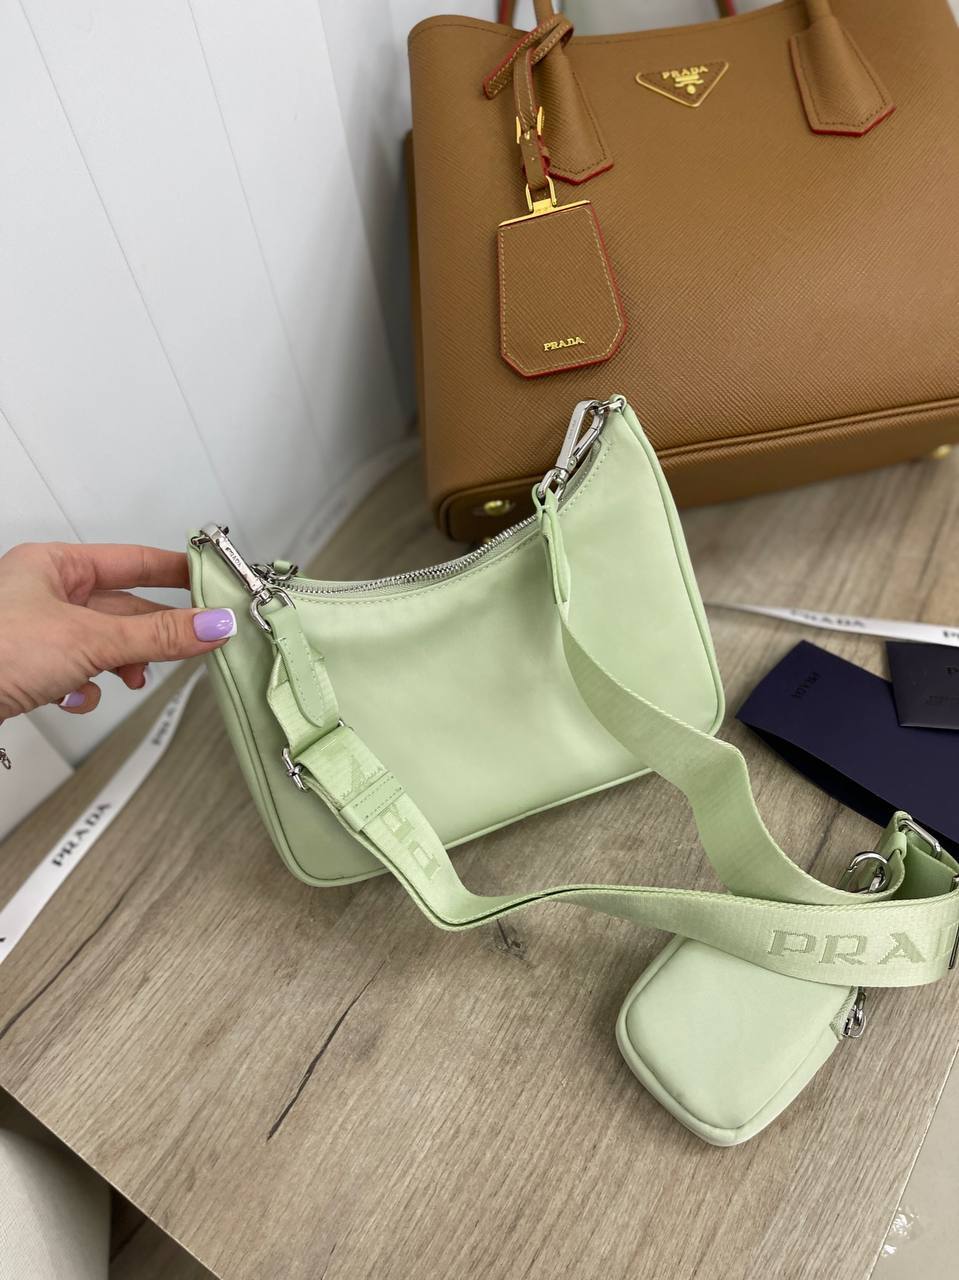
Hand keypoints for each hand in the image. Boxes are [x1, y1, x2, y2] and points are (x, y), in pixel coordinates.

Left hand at [0, 542, 235, 718]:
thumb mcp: (89, 639)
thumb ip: (157, 636)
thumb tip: (212, 625)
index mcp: (56, 565)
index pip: (134, 560)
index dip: (177, 571)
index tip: (213, 582)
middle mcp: (45, 593)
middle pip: (123, 608)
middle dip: (152, 633)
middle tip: (194, 643)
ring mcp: (36, 631)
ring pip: (102, 644)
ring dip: (120, 664)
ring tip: (129, 678)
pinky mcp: (28, 667)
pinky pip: (77, 671)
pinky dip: (85, 687)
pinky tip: (77, 696)